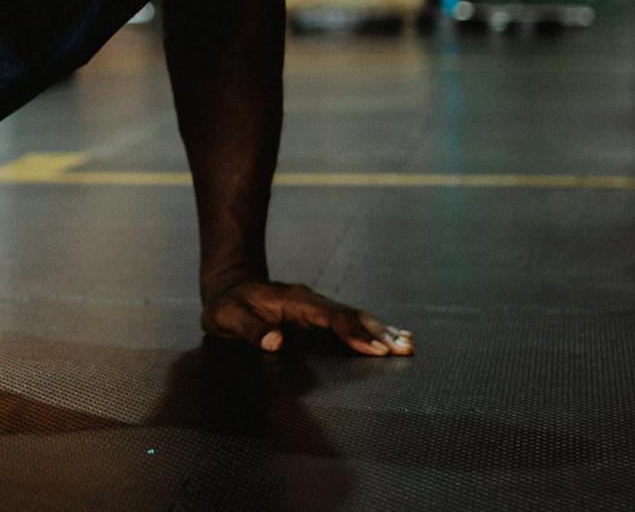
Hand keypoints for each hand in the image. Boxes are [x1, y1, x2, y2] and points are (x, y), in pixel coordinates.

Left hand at [202, 280, 414, 356]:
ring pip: (354, 317)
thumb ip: (250, 329)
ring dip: (381, 331)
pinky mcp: (318, 316)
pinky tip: (393, 337)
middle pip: (349, 316)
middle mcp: (310, 301)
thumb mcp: (227, 317)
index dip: (350, 332)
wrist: (229, 285)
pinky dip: (372, 330)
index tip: (372, 348)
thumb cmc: (226, 306)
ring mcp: (316, 307)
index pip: (328, 317)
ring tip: (408, 345)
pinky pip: (349, 321)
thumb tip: (275, 342)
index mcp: (292, 301)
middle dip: (377, 333)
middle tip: (405, 349)